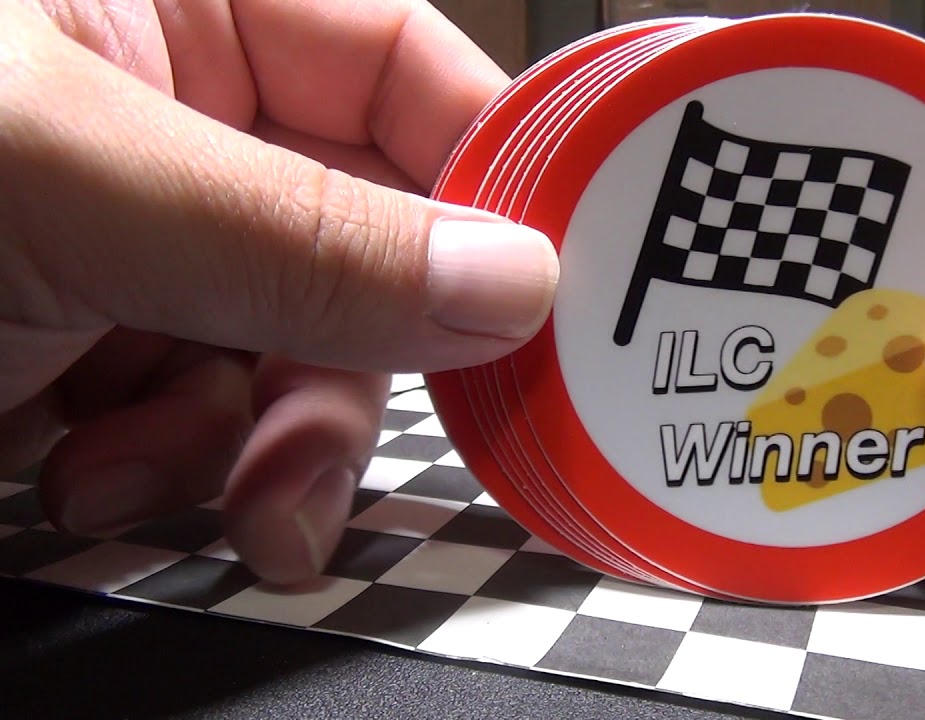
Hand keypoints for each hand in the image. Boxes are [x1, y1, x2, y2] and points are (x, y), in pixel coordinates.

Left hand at [1, 1, 557, 584]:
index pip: (399, 72)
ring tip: (202, 486)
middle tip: (332, 437)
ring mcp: (136, 255)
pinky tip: (91, 475)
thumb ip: (298, 236)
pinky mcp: (95, 363)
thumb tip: (508, 283)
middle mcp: (171, 133)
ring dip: (264, 445)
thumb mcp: (70, 180)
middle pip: (367, 250)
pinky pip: (209, 427)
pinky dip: (173, 474)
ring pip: (298, 358)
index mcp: (173, 15)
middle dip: (355, 364)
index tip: (555, 284)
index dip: (492, 171)